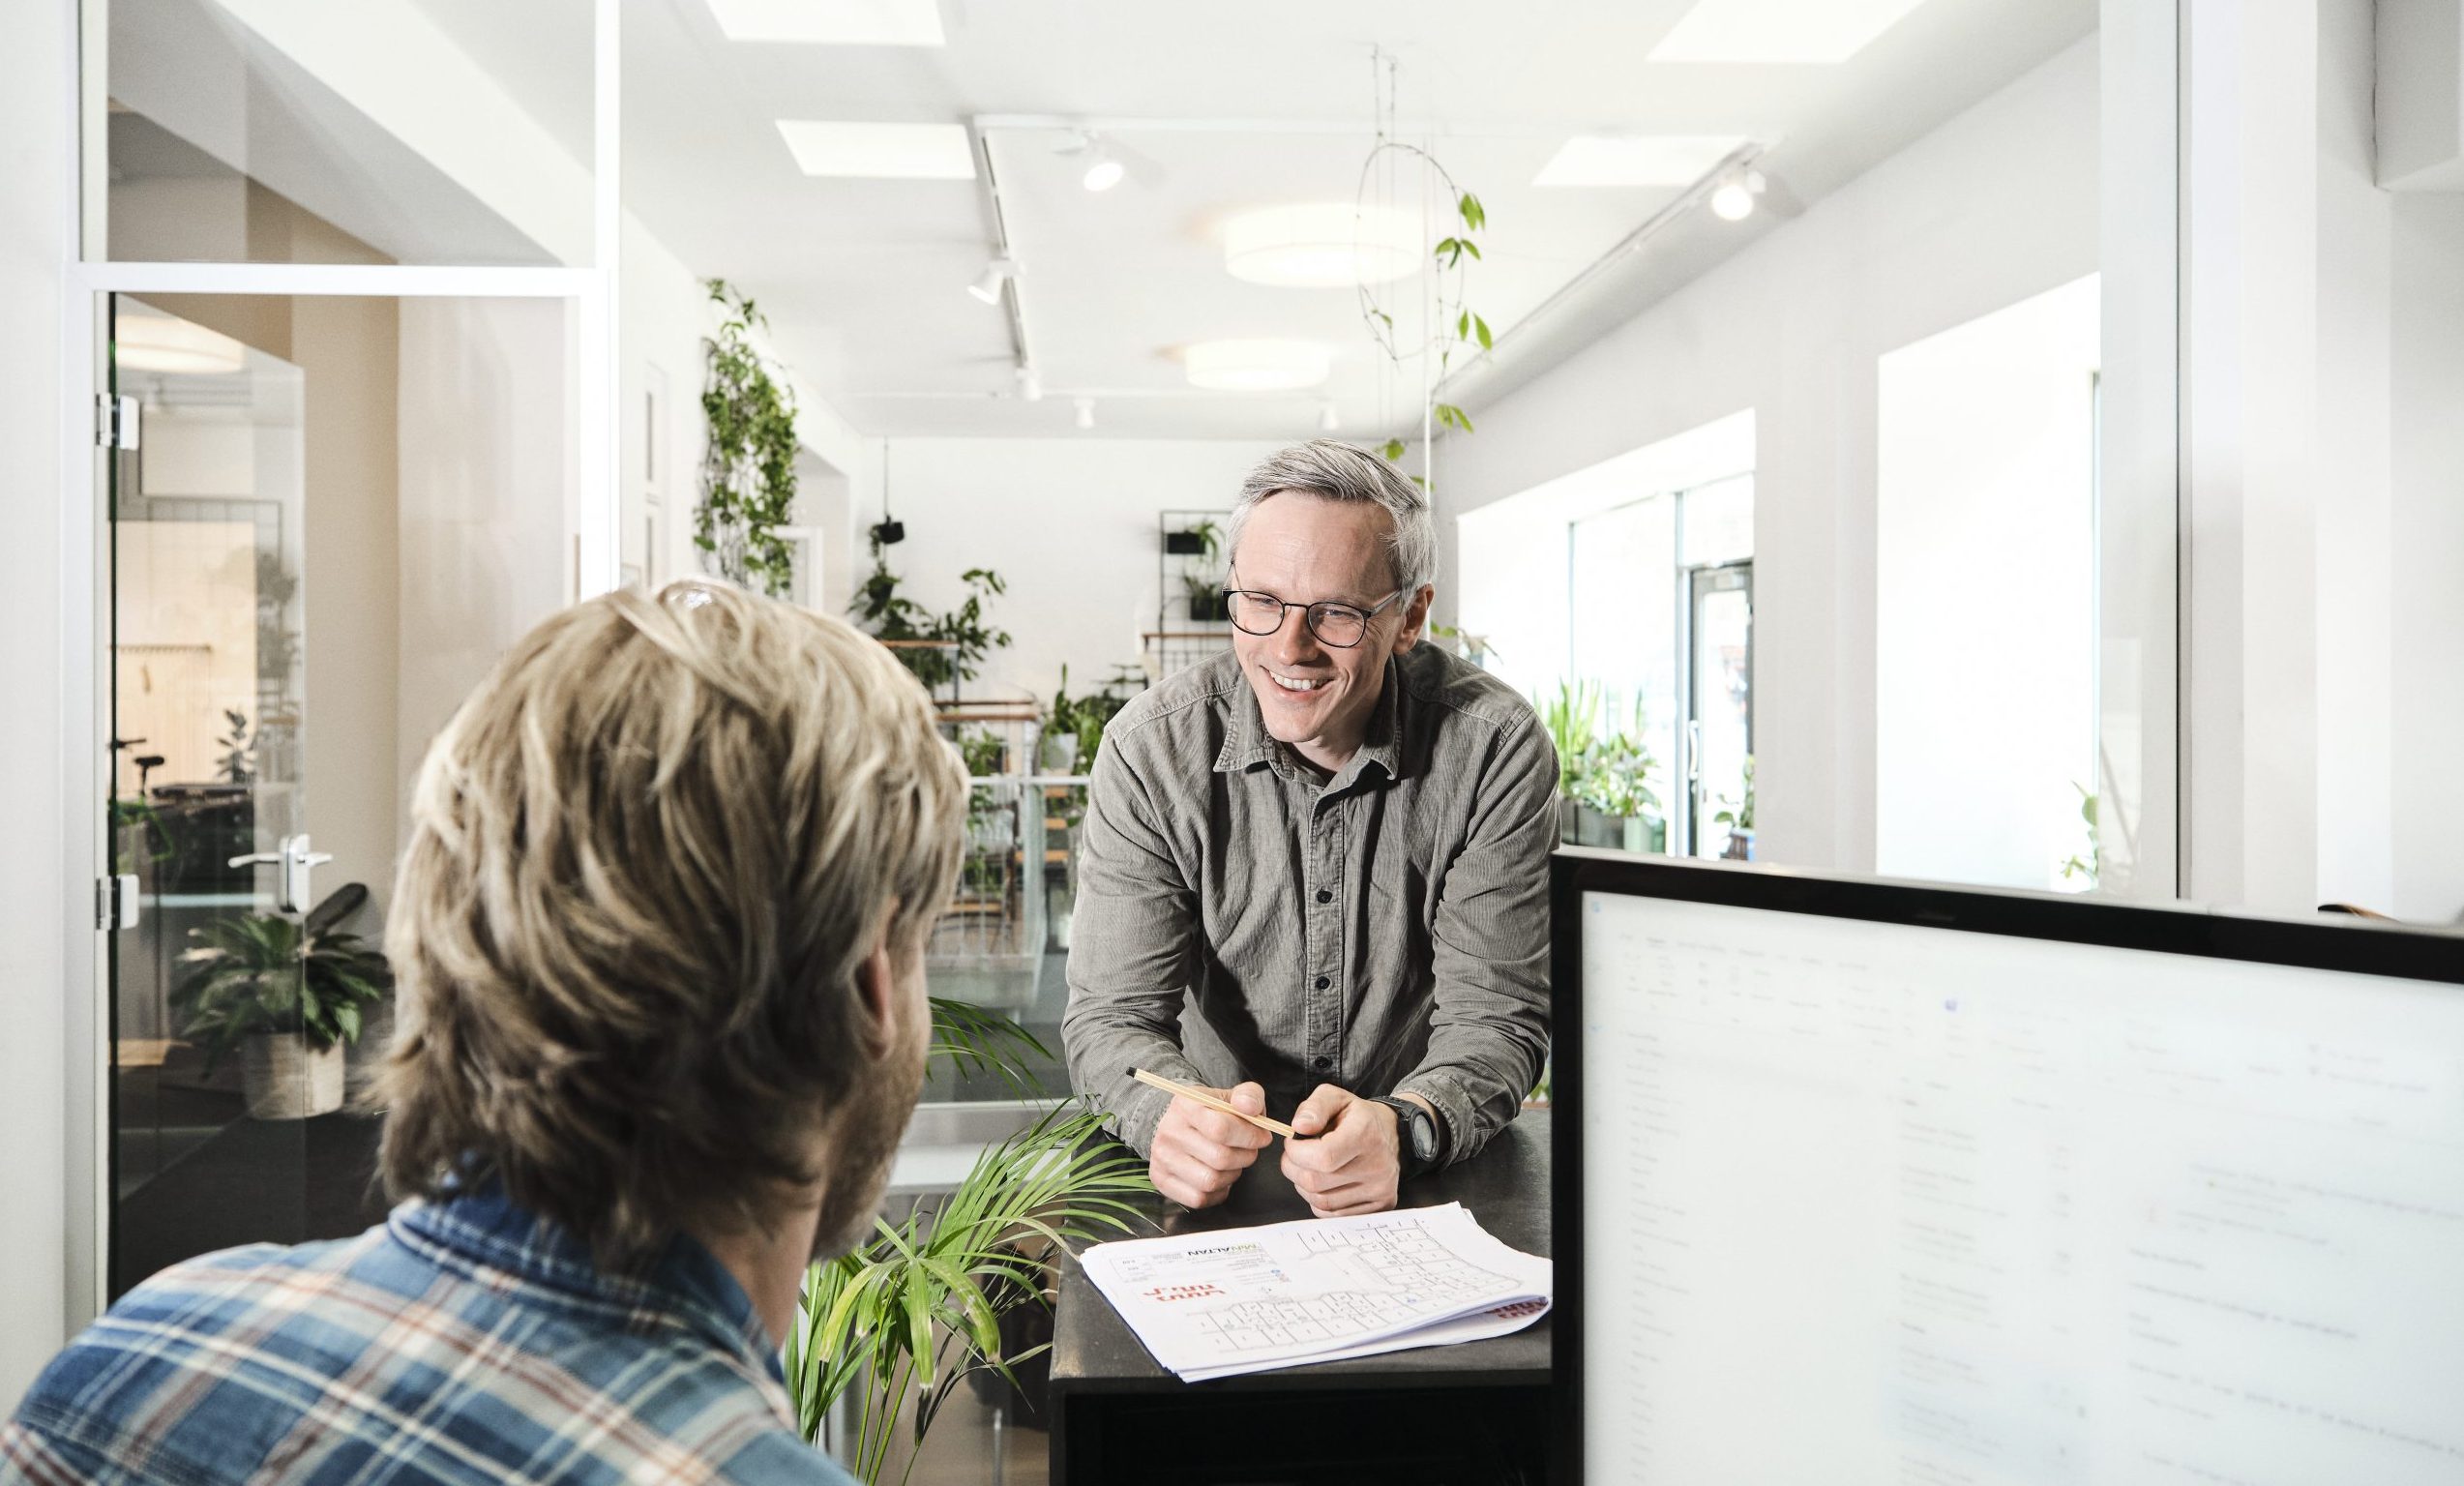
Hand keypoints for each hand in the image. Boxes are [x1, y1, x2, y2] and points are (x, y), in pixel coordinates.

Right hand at [1148, 1081, 1271, 1208]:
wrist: (1180, 1124)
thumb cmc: (1213, 1112)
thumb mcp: (1233, 1096)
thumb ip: (1249, 1096)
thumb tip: (1249, 1107)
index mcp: (1186, 1104)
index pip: (1221, 1129)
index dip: (1250, 1137)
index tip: (1262, 1137)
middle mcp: (1169, 1131)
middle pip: (1219, 1158)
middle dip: (1245, 1157)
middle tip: (1249, 1151)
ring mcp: (1162, 1158)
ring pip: (1210, 1181)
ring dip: (1232, 1175)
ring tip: (1233, 1163)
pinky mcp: (1161, 1180)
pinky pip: (1199, 1198)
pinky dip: (1217, 1192)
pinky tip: (1220, 1176)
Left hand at [1279, 1085, 1400, 1216]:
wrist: (1393, 1133)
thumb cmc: (1359, 1117)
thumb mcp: (1335, 1097)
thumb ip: (1313, 1108)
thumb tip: (1298, 1127)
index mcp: (1365, 1134)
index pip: (1323, 1157)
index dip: (1296, 1153)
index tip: (1292, 1144)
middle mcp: (1376, 1165)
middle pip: (1316, 1182)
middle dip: (1293, 1169)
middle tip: (1295, 1156)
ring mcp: (1380, 1188)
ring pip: (1321, 1202)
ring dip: (1304, 1187)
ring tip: (1309, 1168)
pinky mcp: (1381, 1204)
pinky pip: (1334, 1214)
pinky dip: (1319, 1202)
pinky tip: (1323, 1184)